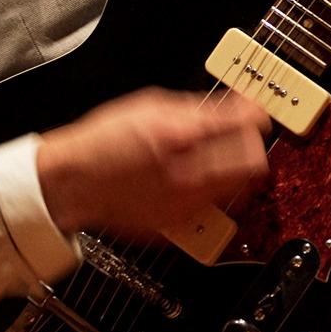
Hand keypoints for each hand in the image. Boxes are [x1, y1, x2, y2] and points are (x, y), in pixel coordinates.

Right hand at [36, 88, 269, 239]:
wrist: (70, 182)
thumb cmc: (102, 142)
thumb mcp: (152, 106)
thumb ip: (200, 108)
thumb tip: (235, 106)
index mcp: (181, 138)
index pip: (245, 127)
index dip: (258, 117)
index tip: (259, 114)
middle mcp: (186, 176)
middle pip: (253, 165)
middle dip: (253, 148)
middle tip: (245, 138)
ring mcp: (183, 206)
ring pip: (238, 191)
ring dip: (236, 172)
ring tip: (220, 158)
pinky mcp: (175, 225)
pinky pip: (211, 207)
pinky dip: (211, 191)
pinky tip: (193, 177)